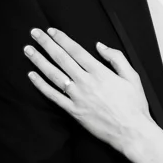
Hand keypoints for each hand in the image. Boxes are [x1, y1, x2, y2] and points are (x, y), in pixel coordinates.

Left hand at [24, 27, 153, 153]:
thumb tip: (100, 46)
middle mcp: (86, 82)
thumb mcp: (132, 76)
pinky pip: (53, 96)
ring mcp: (77, 97)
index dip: (62, 39)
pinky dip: (41, 85)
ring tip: (28, 50)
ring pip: (53, 75)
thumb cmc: (134, 105)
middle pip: (61, 58)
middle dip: (46, 44)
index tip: (51, 31)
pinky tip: (32, 76)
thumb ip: (116, 58)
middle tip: (34, 33)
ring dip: (39, 61)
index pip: (76, 50)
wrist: (131, 131)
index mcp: (100, 72)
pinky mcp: (73, 111)